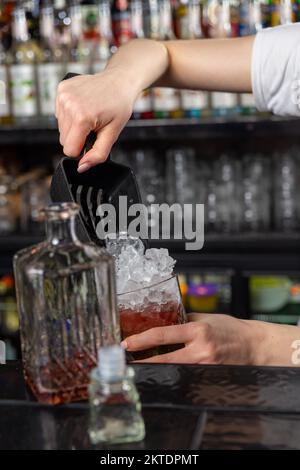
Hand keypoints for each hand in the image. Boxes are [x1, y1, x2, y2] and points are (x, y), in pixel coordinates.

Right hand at [55, 71, 135, 171]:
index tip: (92, 139)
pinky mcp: (61, 89)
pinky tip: (83, 107)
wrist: (119, 80)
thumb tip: (82, 167)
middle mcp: (69, 105)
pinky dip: (70, 114)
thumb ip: (98, 154)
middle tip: (94, 125)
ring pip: (61, 128)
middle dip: (78, 137)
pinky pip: (59, 114)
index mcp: (82, 117)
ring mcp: (63, 95)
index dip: (81, 149)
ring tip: (90, 115)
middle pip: (64, 140)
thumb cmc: (119, 106)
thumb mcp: (113, 134)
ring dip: (74, 126)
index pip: (69, 150)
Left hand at [121, 313, 257, 364]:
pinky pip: (186, 377)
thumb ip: (185, 320)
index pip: (163, 334)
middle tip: (127, 362)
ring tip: (142, 367)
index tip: (127, 343)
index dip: (142, 340)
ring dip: (158, 369)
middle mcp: (201, 349)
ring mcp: (206, 365)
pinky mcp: (209, 376)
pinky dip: (175, 375)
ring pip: (174, 370)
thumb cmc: (230, 329)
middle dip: (143, 362)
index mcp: (197, 330)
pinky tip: (166, 373)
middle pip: (165, 359)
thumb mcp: (206, 317)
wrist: (253, 345)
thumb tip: (164, 321)